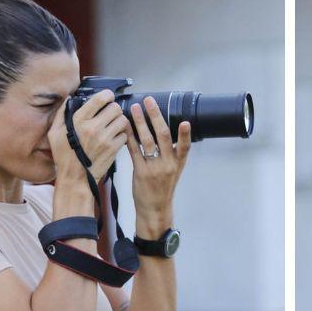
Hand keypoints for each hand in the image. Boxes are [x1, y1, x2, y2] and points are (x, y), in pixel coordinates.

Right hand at [47, 89, 129, 184]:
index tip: (108, 96)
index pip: (99, 99)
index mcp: (79, 120)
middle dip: (114, 109)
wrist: (75, 178)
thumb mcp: (55, 133)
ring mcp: (105, 139)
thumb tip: (69, 98)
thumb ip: (62, 113)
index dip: (107, 95)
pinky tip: (114, 138)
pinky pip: (125, 135)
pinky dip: (121, 136)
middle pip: (115, 108)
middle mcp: (93, 128)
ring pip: (123, 120)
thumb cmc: (64, 156)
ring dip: (120, 121)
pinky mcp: (113, 149)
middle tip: (111, 114)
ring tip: (113, 125)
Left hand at [125, 96, 191, 234]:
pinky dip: (129, 136)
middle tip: (149, 101)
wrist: (154, 209)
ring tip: (135, 108)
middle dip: (156, 116)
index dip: (185, 135)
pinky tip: (125, 125)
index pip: (184, 147)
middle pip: (162, 136)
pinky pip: (134, 150)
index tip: (185, 121)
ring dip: (140, 122)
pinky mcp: (140, 172)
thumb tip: (165, 131)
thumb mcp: (173, 171)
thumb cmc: (163, 188)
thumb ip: (171, 153)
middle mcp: (168, 165)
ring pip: (147, 140)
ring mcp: (153, 168)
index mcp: (178, 164)